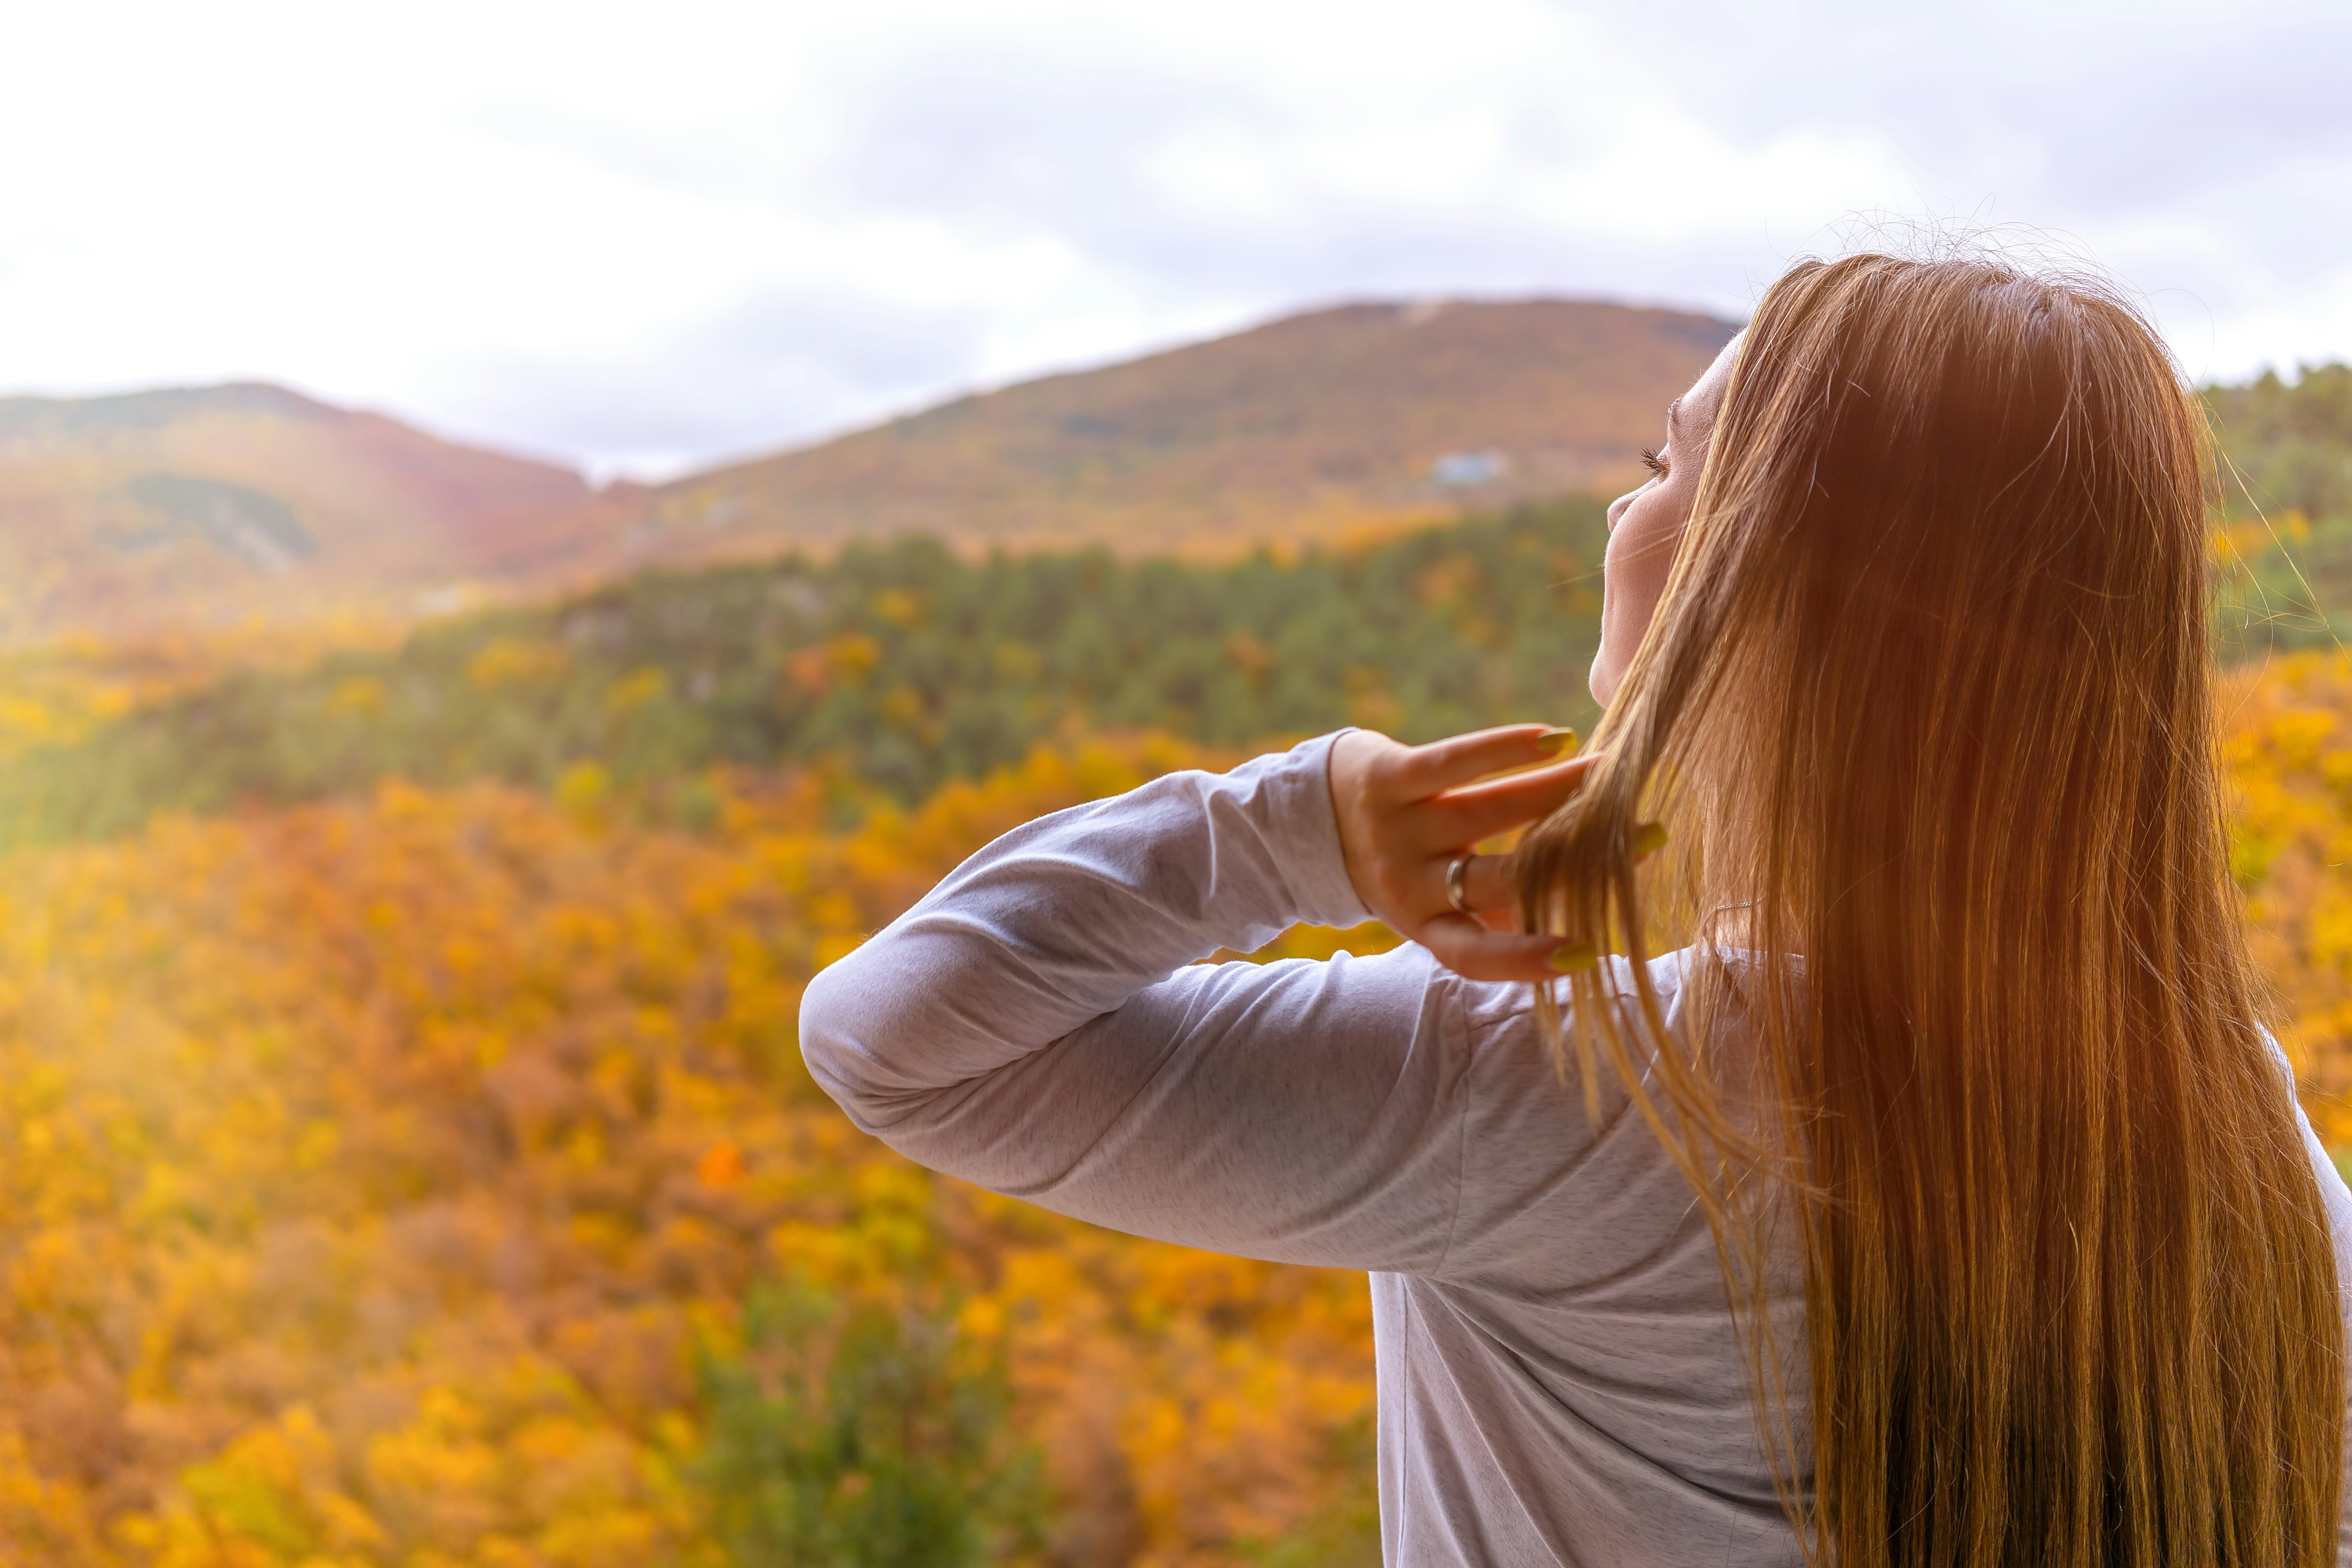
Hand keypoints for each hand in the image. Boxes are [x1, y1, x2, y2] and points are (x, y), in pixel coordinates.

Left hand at [1326, 724, 1596, 982]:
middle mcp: (1405, 884)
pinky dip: (1504, 749)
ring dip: (1555, 792)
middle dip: (1573, 860)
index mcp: (1424, 925)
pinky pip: (1452, 762)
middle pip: (1497, 877)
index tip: (1586, 954)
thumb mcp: (1437, 903)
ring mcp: (1394, 829)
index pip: (1473, 954)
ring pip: (1487, 812)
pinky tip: (1556, 739)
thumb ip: (1499, 915)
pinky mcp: (1386, 777)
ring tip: (1611, 772)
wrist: (1314, 818)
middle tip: (1647, 837)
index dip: (1524, 959)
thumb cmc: (1405, 866)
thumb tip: (1592, 917)